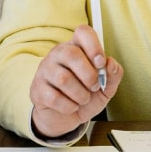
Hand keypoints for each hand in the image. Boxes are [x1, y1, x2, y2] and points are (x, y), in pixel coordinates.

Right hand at [30, 24, 120, 138]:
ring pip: (63, 78)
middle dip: (89, 75)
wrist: (65, 119)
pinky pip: (54, 97)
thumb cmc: (85, 98)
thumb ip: (113, 75)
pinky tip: (71, 106)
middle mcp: (58, 54)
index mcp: (76, 48)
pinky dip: (69, 106)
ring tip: (83, 99)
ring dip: (80, 94)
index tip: (100, 63)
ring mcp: (45, 71)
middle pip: (71, 54)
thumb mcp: (105, 88)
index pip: (82, 32)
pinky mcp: (37, 89)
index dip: (94, 45)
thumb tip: (111, 63)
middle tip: (95, 87)